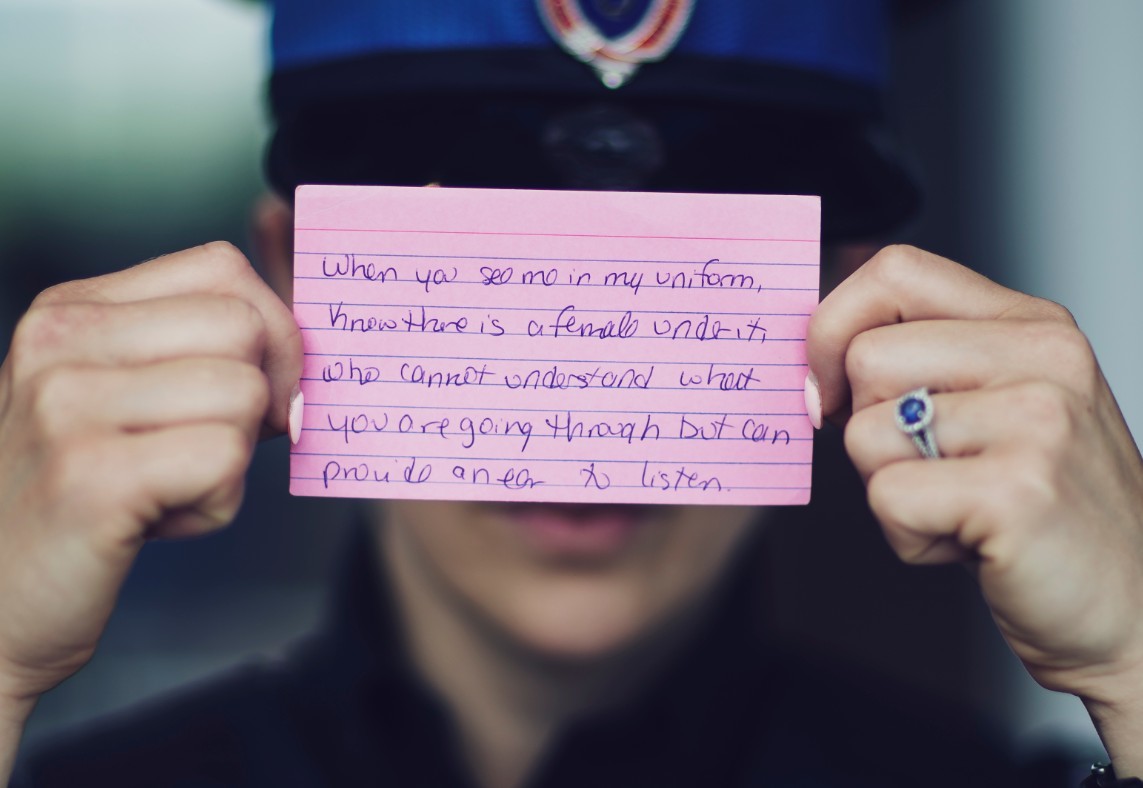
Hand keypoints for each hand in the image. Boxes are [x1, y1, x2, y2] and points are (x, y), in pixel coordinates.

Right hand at [0, 242, 300, 722]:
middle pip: (245, 326)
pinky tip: (156, 521)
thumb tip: (304, 345)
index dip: (271, 332)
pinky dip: (215, 504)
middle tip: (203, 450)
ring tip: (165, 487)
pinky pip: (224, 459)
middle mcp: (59, 341)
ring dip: (232, 460)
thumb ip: (197, 352)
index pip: (223, 268)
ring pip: (244, 393)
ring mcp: (65, 405)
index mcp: (73, 311)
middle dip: (260, 397)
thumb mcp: (126, 399)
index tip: (254, 393)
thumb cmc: (83, 501)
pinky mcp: (89, 476)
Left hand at [808, 245, 1142, 768]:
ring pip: (865, 431)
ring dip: (890, 488)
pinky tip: (969, 544)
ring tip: (961, 507)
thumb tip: (816, 350)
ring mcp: (1037, 421)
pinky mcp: (1018, 490)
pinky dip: (908, 537)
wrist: (1134, 611)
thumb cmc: (1047, 514)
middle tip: (933, 470)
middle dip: (867, 428)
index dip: (834, 326)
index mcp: (1032, 325)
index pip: (896, 270)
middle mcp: (1043, 357)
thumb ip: (927, 362)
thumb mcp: (999, 409)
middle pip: (865, 357)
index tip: (828, 386)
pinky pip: (888, 496)